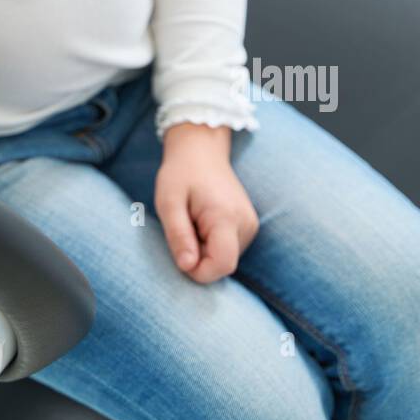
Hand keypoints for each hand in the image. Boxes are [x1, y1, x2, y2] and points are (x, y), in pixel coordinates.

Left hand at [155, 125, 258, 282]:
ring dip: (204, 249)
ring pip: (226, 258)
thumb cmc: (181, 173)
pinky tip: (202, 221)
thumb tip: (188, 267)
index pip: (222, 265)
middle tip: (184, 226)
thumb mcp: (168, 202)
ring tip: (193, 220)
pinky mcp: (248, 225)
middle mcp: (246, 223)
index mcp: (226, 217)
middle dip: (199, 257)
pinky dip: (212, 243)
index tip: (180, 252)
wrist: (201, 149)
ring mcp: (250, 224)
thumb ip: (178, 235)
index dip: (198, 270)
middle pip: (223, 264)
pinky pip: (229, 248)